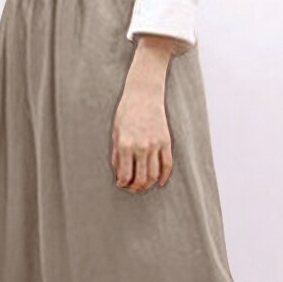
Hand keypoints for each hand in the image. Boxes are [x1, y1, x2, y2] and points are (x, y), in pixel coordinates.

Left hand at [111, 35, 178, 191]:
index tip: (121, 184)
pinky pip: (168, 165)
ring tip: (144, 185)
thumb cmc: (126, 112)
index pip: (126, 176)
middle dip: (136, 188)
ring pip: (154, 175)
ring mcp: (155, 145)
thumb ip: (117, 155)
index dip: (123, 184)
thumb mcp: (115, 133)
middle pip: (141, 179)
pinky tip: (160, 182)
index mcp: (125, 145)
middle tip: (132, 188)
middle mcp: (141, 147)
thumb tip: (120, 175)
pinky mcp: (166, 142)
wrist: (144, 93)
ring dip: (148, 184)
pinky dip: (164, 176)